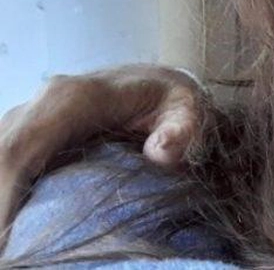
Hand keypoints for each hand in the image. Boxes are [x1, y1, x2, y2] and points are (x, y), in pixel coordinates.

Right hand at [0, 64, 206, 249]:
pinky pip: (5, 165)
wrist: (158, 85)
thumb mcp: (190, 112)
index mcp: (74, 98)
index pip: (20, 148)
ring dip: (1, 202)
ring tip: (10, 246)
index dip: (2, 192)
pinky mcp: (24, 137)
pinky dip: (6, 195)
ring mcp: (27, 121)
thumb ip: (182, 132)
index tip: (3, 237)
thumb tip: (161, 153)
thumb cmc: (173, 102)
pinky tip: (14, 229)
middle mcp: (40, 106)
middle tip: (7, 253)